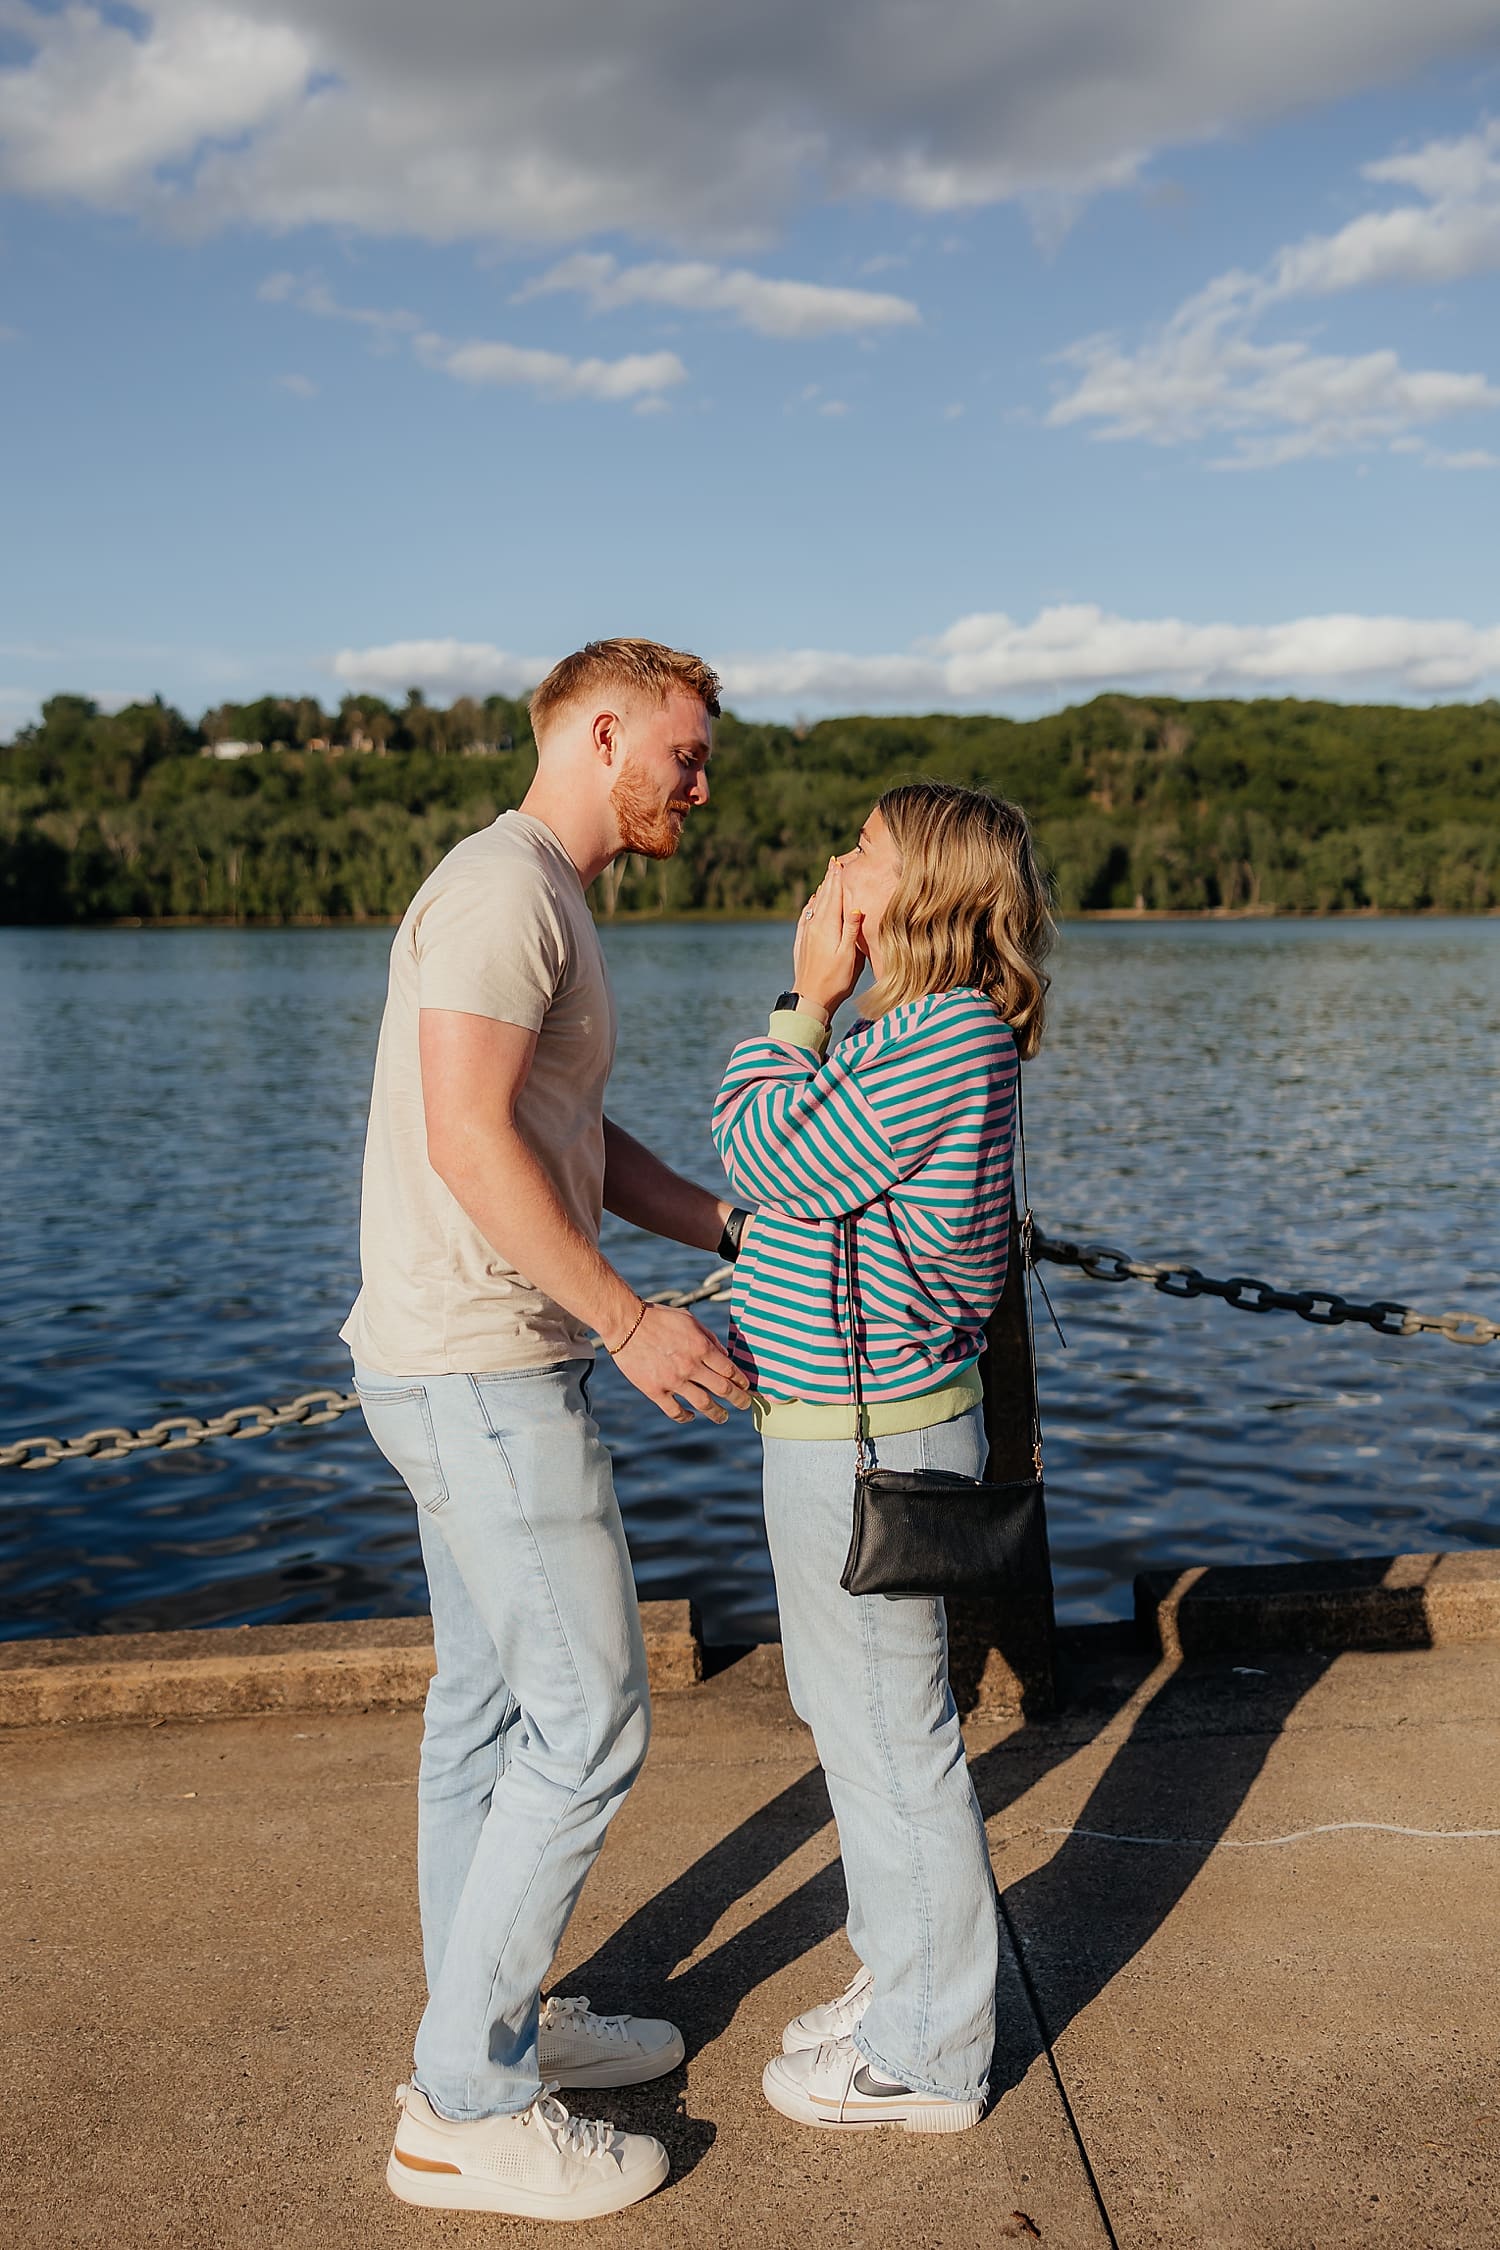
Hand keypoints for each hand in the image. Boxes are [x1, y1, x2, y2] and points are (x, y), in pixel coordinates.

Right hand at [613, 1303, 751, 1424]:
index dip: (741, 1381)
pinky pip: (675, 1411)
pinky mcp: (655, 1390)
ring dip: (718, 1413)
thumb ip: (709, 1338)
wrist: (626, 1323)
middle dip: (739, 1399)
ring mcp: (673, 1380)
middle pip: (723, 1389)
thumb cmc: (659, 1318)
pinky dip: (686, 1416)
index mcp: (701, 1347)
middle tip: (745, 1405)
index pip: (729, 1369)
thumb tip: (724, 1356)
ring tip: (723, 1417)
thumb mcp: (689, 1320)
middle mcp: (690, 1366)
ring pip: (704, 1404)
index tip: (746, 1387)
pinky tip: (691, 1416)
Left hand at [793, 858, 862, 1016]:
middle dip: (829, 879)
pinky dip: (811, 906)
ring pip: (814, 905)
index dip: (837, 879)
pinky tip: (812, 903)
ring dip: (821, 890)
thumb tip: (855, 906)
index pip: (834, 896)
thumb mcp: (849, 956)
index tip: (838, 862)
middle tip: (833, 862)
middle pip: (823, 897)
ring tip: (826, 878)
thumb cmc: (835, 980)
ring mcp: (806, 934)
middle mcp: (814, 926)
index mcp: (828, 926)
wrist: (810, 999)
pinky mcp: (802, 943)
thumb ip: (851, 930)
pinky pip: (806, 917)